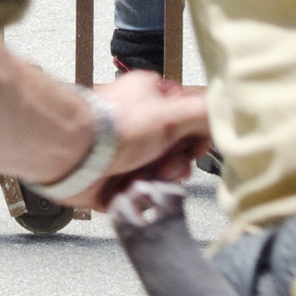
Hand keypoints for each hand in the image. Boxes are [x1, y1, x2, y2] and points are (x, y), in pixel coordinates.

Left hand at [62, 70, 213, 211]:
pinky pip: (134, 194)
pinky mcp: (109, 178)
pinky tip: (127, 189)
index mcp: (151, 99)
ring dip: (154, 182)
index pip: (188, 121)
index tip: (192, 148)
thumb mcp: (173, 113)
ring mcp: (123, 152)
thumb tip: (221, 118)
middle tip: (165, 165)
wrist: (74, 153)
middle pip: (174, 153)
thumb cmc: (114, 128)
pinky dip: (133, 196)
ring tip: (143, 178)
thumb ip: (204, 113)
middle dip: (174, 165)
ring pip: (156, 176)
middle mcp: (137, 124)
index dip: (195, 140)